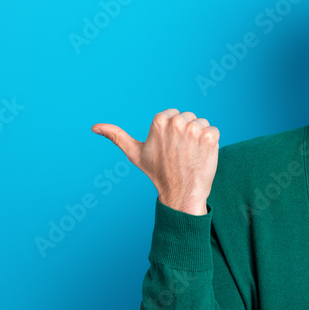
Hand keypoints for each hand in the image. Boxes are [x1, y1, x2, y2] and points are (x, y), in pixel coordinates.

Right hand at [92, 109, 218, 215]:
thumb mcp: (135, 154)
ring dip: (200, 139)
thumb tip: (94, 127)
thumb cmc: (158, 173)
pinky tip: (202, 157)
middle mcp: (176, 122)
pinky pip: (215, 131)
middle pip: (190, 118)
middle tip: (181, 154)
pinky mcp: (210, 137)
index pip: (175, 115)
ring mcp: (194, 129)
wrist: (181, 194)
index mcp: (159, 120)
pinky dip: (212, 144)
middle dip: (188, 134)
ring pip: (203, 124)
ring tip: (191, 156)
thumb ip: (117, 136)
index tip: (170, 148)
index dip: (175, 132)